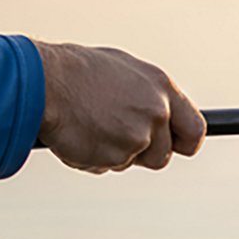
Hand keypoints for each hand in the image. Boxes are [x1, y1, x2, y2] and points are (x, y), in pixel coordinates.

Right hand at [32, 41, 205, 172]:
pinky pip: (107, 166)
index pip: (195, 129)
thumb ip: (148, 96)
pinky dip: (92, 157)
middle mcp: (156, 113)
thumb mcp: (123, 72)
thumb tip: (162, 114)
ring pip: (132, 162)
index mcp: (162, 88)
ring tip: (92, 126)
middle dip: (143, 153)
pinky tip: (79, 134)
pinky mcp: (116, 155)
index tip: (176, 148)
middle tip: (116, 136)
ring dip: (116, 154)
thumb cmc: (77, 72)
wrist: (43, 81)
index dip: (184, 143)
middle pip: (162, 156)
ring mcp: (138, 136)